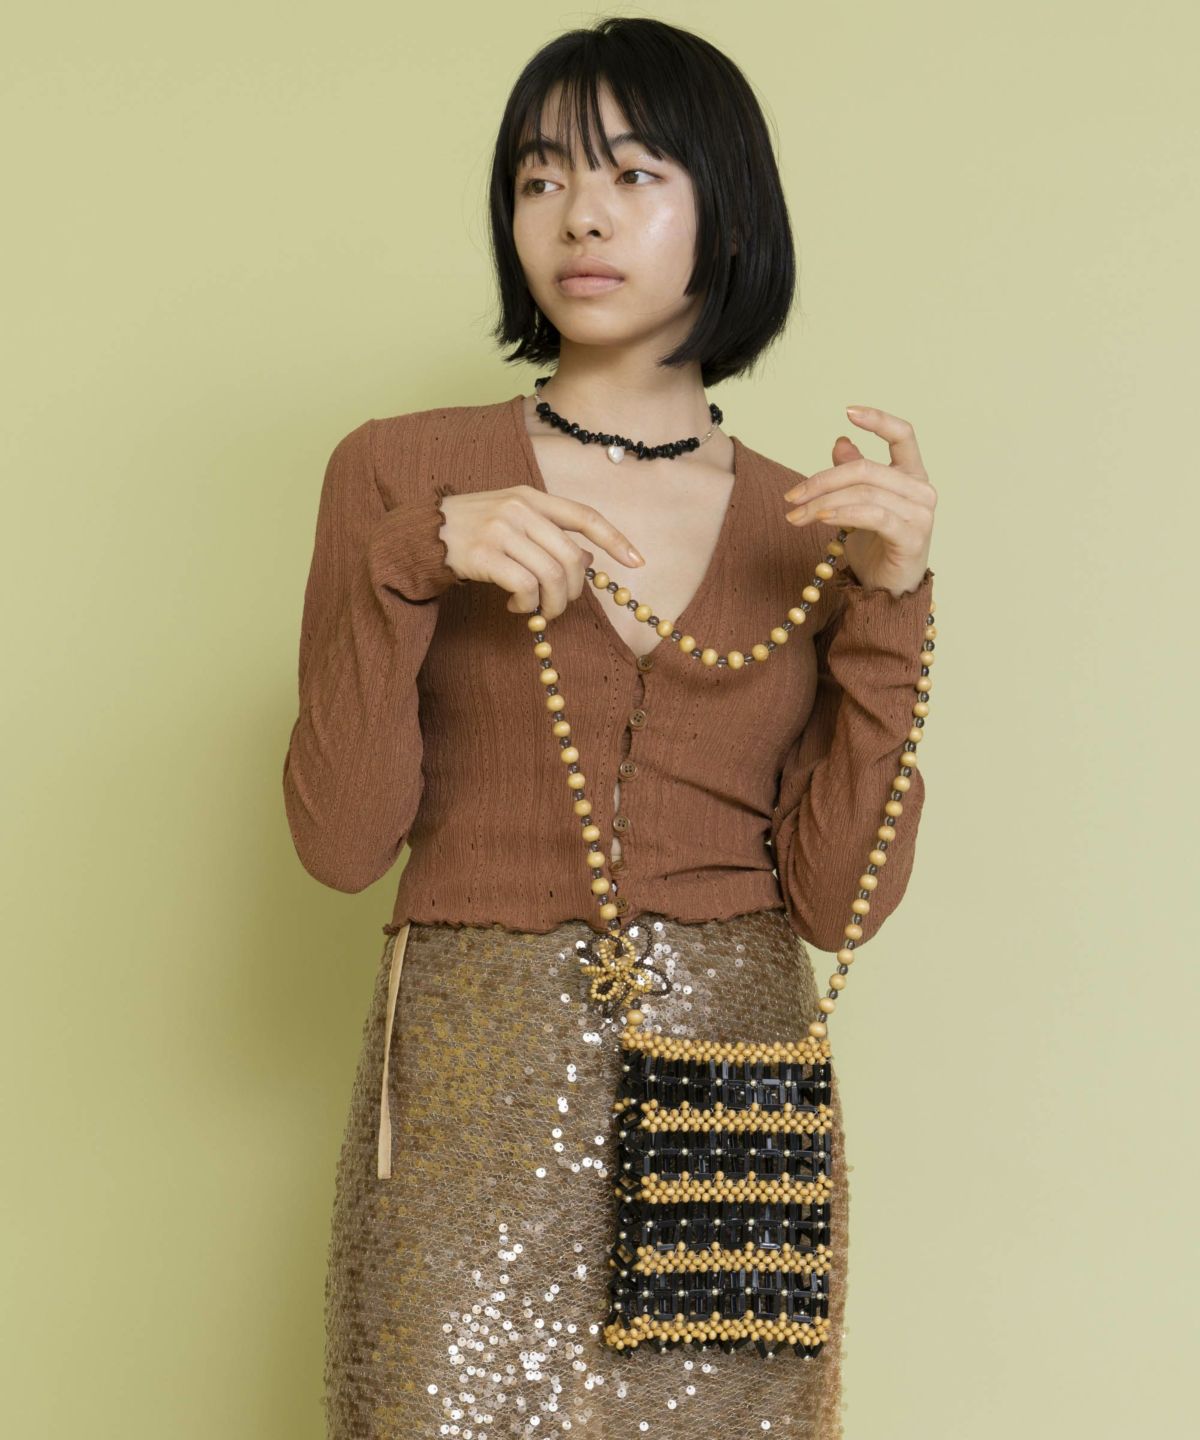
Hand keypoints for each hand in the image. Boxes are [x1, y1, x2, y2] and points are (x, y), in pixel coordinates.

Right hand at [438, 485, 643, 617]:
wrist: (421, 535)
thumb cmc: (472, 531)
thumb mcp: (511, 519)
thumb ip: (547, 533)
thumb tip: (586, 561)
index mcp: (531, 496)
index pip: (584, 515)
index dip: (614, 539)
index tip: (637, 562)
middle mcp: (519, 507)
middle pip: (570, 557)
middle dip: (574, 591)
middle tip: (559, 606)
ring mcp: (500, 529)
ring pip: (551, 575)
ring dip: (552, 604)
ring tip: (538, 610)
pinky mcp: (484, 554)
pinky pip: (524, 586)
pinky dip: (528, 604)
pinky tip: (516, 606)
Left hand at [782, 405, 935, 597]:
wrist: (888, 590)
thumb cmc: (876, 545)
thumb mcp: (860, 505)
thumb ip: (854, 474)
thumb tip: (841, 441)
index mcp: (912, 475)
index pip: (903, 435)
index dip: (878, 419)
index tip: (848, 411)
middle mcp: (921, 490)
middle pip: (866, 469)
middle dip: (822, 480)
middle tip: (791, 496)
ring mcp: (920, 514)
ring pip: (864, 492)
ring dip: (822, 502)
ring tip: (794, 515)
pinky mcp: (911, 537)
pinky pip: (872, 516)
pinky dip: (842, 513)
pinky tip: (819, 518)